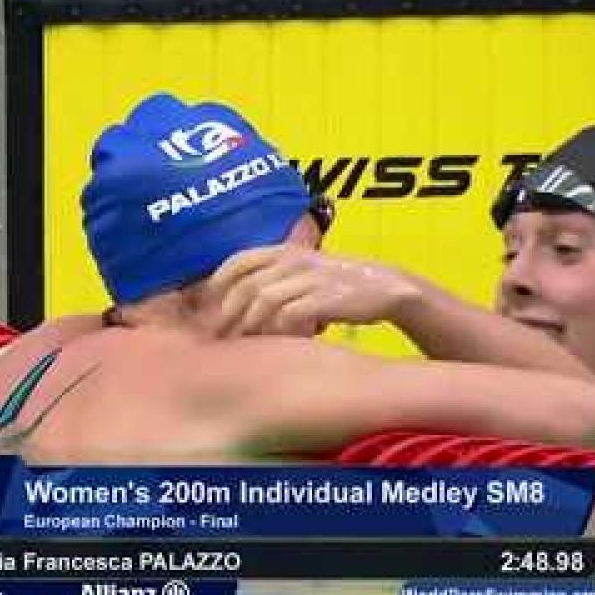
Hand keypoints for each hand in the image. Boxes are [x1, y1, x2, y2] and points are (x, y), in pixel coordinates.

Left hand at [202, 244, 417, 337]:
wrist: (387, 287)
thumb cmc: (339, 285)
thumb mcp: (305, 271)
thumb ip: (275, 278)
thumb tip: (238, 302)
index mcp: (286, 250)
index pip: (239, 260)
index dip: (217, 283)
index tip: (207, 308)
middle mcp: (295, 259)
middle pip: (247, 284)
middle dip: (229, 313)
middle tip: (222, 337)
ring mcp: (311, 277)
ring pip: (264, 300)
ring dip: (251, 325)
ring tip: (246, 344)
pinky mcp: (327, 298)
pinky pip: (290, 315)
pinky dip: (279, 331)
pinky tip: (279, 343)